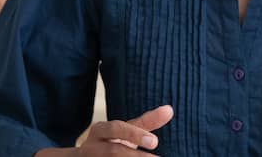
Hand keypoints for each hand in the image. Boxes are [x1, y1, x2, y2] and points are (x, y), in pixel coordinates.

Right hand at [35, 105, 173, 156]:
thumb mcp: (126, 130)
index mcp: (100, 130)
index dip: (135, 134)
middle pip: (113, 151)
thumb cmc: (111, 141)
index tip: (155, 142)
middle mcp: (92, 146)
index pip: (117, 129)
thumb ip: (146, 122)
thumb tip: (170, 110)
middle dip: (136, 155)